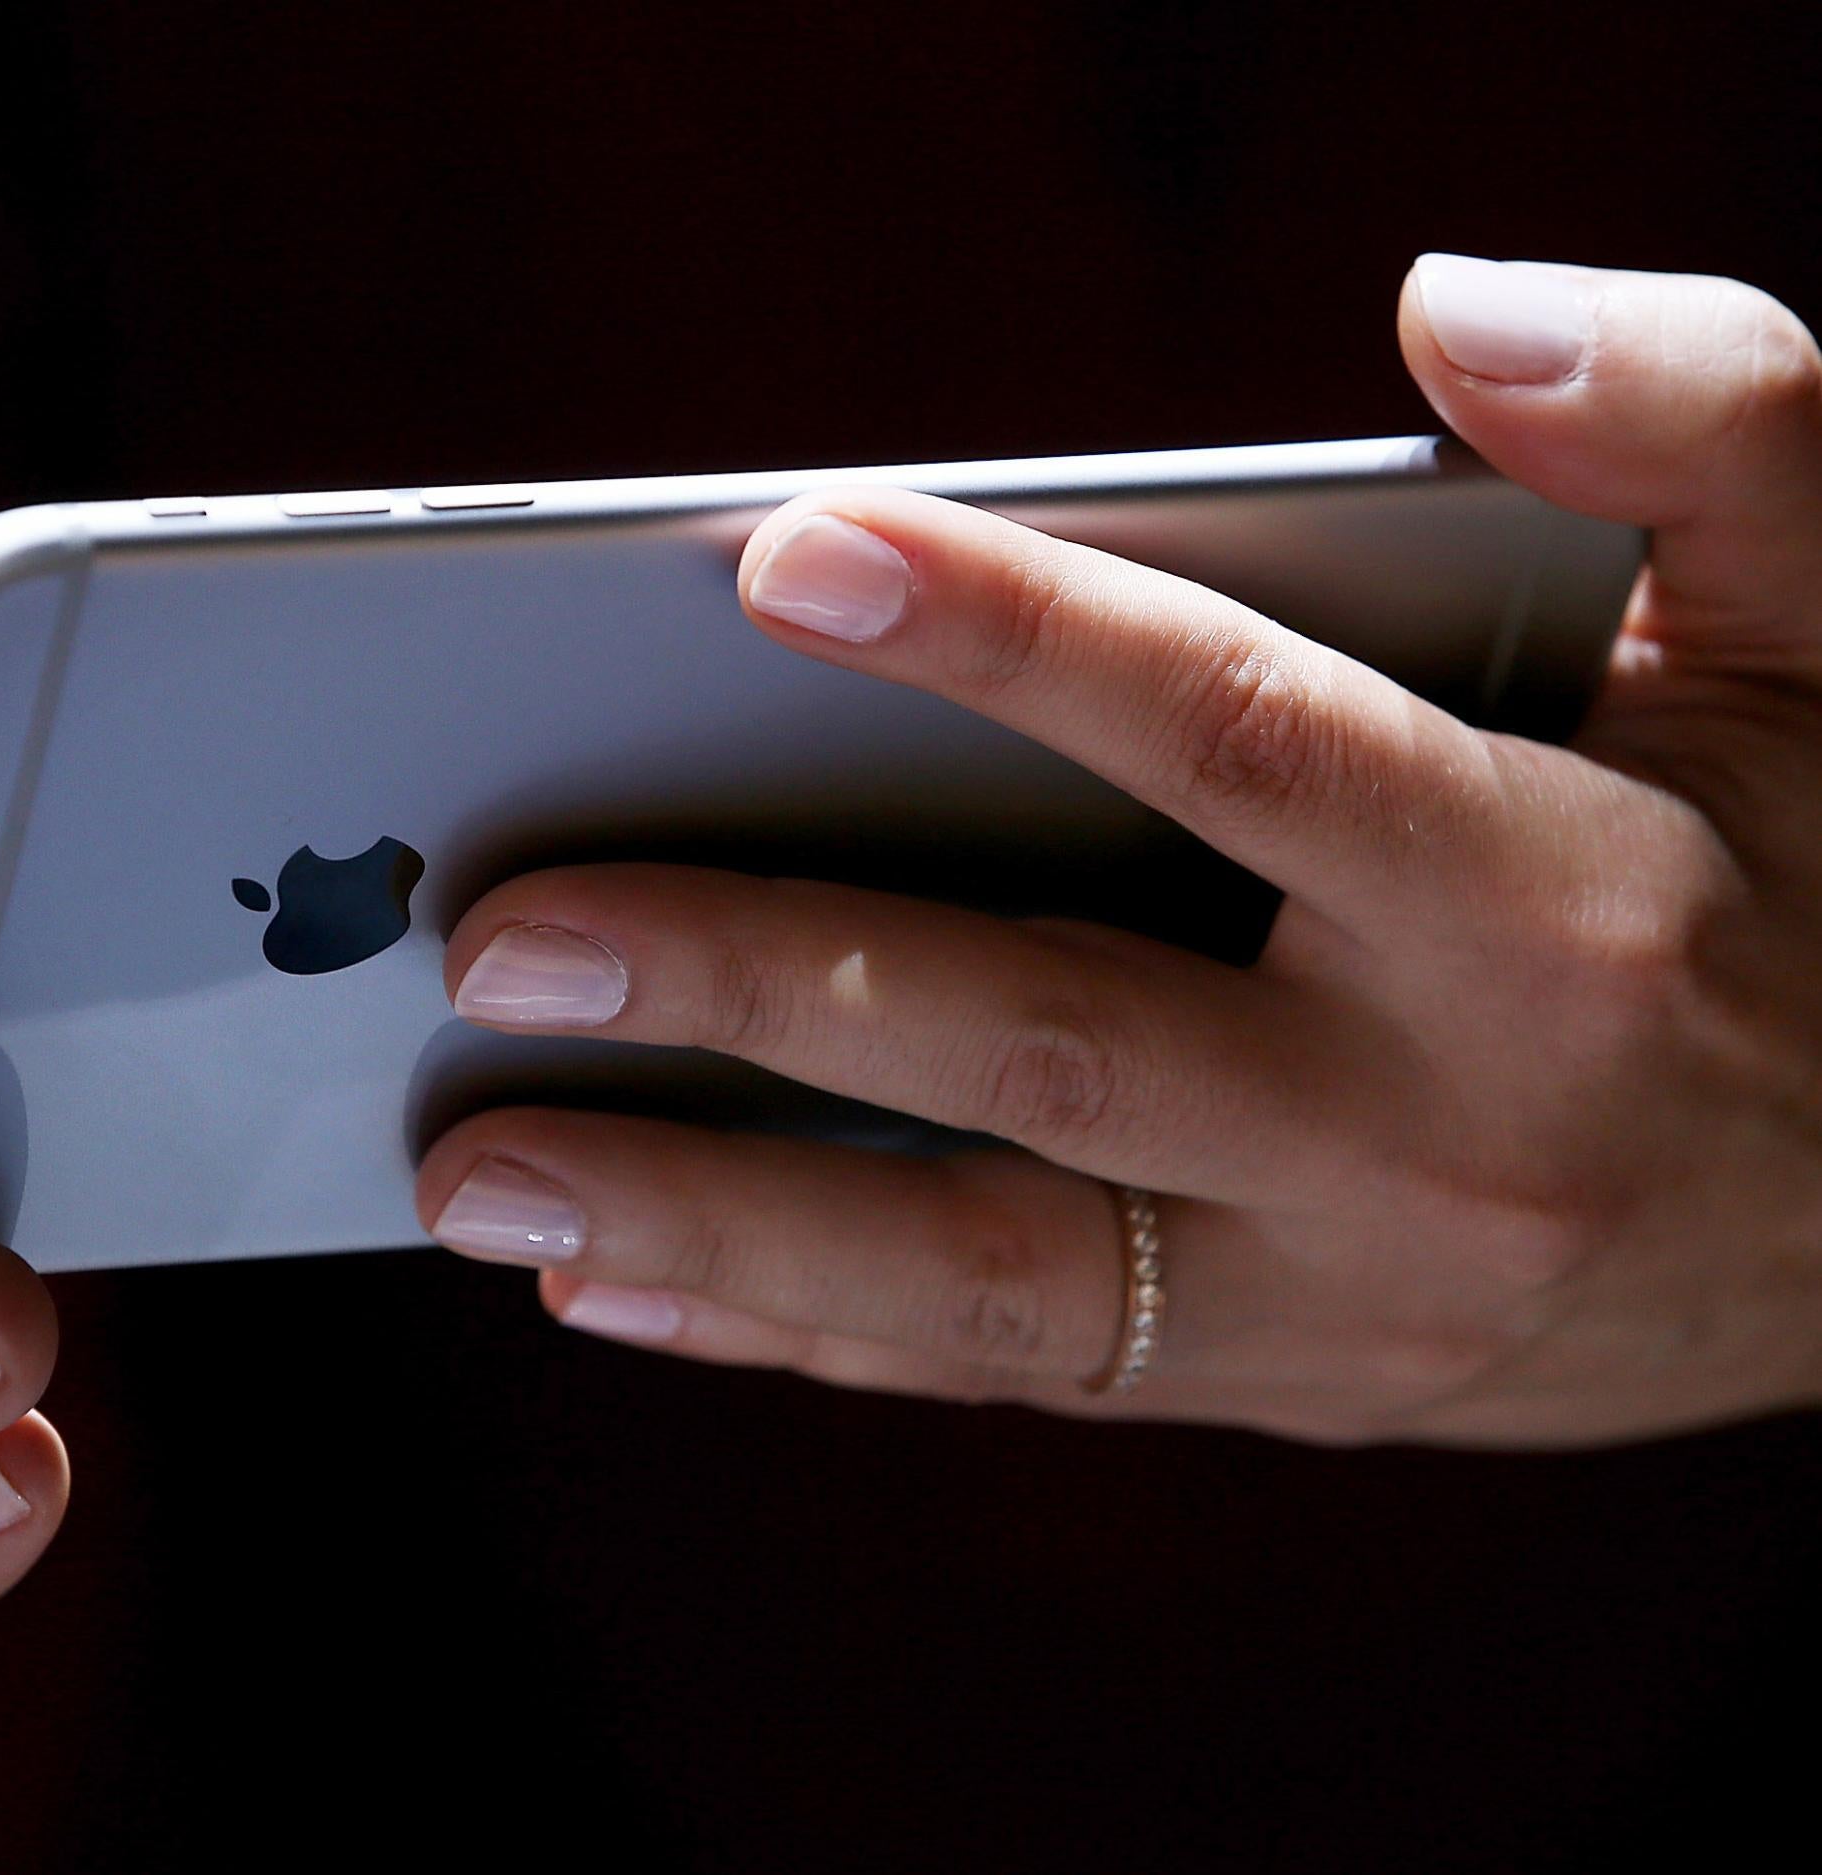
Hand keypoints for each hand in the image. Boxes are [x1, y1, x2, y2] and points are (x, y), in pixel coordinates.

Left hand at [419, 255, 1821, 1445]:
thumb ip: (1699, 427)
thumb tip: (1455, 309)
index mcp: (1553, 891)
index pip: (1240, 736)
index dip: (1008, 635)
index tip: (776, 557)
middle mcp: (1431, 1118)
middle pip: (1046, 1040)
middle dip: (758, 984)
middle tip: (502, 935)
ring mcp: (1344, 1290)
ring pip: (990, 1271)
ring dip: (718, 1221)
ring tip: (482, 1173)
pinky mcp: (1285, 1379)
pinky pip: (1019, 1366)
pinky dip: (809, 1332)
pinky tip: (625, 1283)